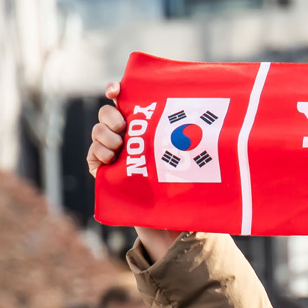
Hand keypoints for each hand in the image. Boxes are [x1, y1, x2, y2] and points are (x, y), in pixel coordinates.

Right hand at [89, 79, 180, 261]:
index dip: (115, 90)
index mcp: (143, 125)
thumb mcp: (189, 160)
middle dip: (110, 116)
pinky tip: (111, 160)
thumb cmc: (181, 185)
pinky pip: (93, 153)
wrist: (166, 217)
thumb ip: (190, 142)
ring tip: (119, 148)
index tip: (116, 91)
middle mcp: (125, 135)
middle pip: (108, 113)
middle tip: (123, 127)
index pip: (125, 100)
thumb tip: (215, 127)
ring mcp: (111, 150)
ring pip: (98, 131)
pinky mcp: (101, 168)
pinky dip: (99, 153)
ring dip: (105, 136)